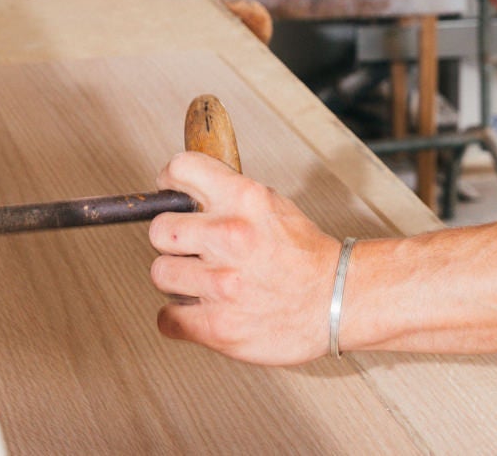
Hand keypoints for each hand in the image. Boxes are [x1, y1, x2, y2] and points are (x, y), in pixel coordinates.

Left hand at [147, 150, 340, 365]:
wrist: (337, 300)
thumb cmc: (304, 256)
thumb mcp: (270, 204)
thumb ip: (227, 195)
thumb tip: (183, 189)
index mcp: (243, 199)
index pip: (180, 169)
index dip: (170, 182)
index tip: (172, 194)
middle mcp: (229, 237)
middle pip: (159, 229)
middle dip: (172, 240)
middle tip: (190, 249)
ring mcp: (222, 284)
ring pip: (160, 274)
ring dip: (177, 280)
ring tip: (202, 282)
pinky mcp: (217, 326)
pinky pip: (167, 318)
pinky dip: (180, 317)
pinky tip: (201, 310)